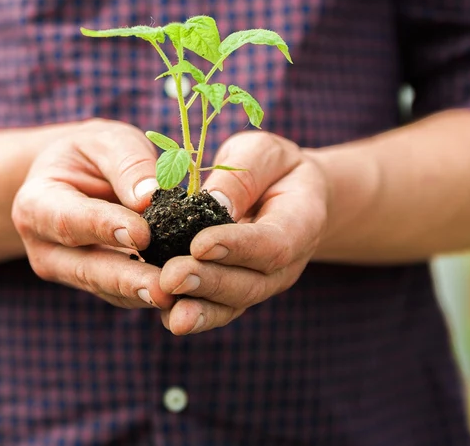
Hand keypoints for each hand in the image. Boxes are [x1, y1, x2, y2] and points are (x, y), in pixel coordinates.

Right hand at [12, 119, 175, 309]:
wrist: (78, 176)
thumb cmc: (92, 154)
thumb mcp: (107, 142)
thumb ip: (127, 164)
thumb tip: (150, 197)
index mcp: (36, 203)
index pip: (69, 220)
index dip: (105, 228)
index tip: (142, 235)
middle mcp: (44, 246)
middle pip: (87, 268)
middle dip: (127, 280)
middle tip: (163, 289)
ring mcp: (68, 271)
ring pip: (108, 289)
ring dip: (144, 295)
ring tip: (179, 298)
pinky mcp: (96, 285)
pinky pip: (124, 295)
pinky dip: (152, 295)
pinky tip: (182, 296)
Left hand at [157, 131, 329, 334]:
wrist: (291, 195)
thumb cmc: (274, 167)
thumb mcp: (262, 153)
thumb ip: (243, 176)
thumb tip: (214, 203)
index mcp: (302, 222)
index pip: (273, 243)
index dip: (237, 247)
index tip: (200, 244)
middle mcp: (287, 264)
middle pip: (251, 283)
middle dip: (209, 282)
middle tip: (172, 277)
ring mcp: (263, 283)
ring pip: (233, 304)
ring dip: (200, 310)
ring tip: (169, 310)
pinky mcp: (238, 292)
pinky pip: (218, 309)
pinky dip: (194, 315)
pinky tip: (166, 315)